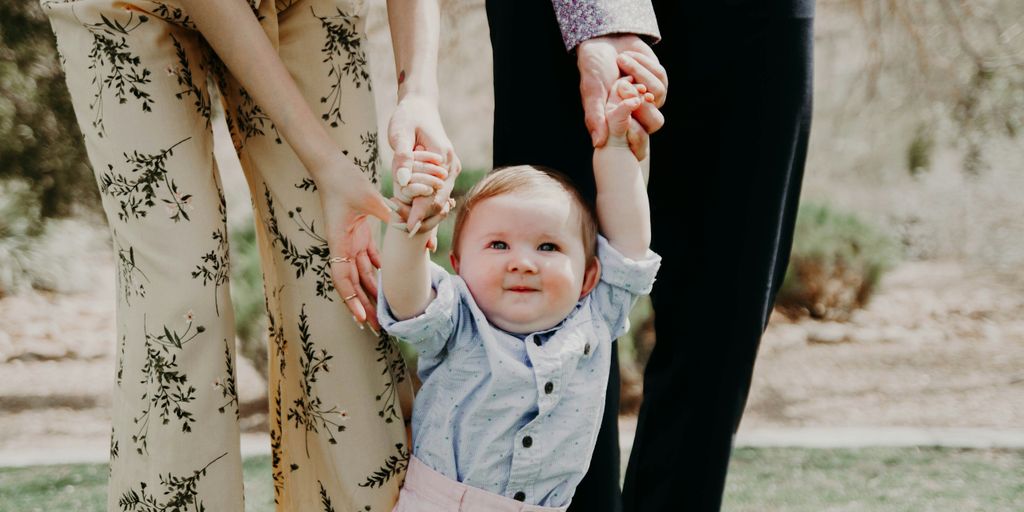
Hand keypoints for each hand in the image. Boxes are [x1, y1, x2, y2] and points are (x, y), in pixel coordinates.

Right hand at [314, 157, 389, 330]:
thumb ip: (388, 211)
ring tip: (385, 312)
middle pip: (353, 284)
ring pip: (361, 274)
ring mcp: (350, 241)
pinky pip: (368, 258)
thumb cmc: (345, 180)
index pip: (343, 279)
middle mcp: (343, 246)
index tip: (361, 319)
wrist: (332, 167)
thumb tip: (409, 221)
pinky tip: (388, 281)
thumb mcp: (368, 196)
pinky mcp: (358, 234)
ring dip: (372, 292)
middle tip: (378, 329)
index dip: (351, 300)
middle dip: (364, 307)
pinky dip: (377, 271)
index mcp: (340, 242)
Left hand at [387, 94, 461, 232]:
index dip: (421, 212)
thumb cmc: (407, 117)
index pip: (433, 193)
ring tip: (412, 234)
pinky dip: (428, 208)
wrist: (419, 106)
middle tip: (407, 235)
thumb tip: (403, 180)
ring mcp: (450, 170)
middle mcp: (451, 166)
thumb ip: (403, 157)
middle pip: (440, 201)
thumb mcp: (400, 134)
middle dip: (424, 219)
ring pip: (440, 201)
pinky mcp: (445, 173)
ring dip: (427, 216)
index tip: (408, 229)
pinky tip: (419, 224)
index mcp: (442, 157)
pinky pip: (438, 195)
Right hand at [577, 35, 667, 149]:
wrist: (603, 40)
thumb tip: (598, 143)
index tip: (618, 103)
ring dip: (638, 73)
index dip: (635, 128)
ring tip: (621, 60)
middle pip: (656, 122)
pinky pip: (659, 74)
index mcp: (622, 122)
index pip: (639, 139)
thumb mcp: (592, 92)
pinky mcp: (660, 78)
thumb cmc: (594, 68)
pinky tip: (628, 56)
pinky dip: (641, 62)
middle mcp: (640, 114)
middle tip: (620, 83)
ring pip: (657, 93)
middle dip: (637, 99)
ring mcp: (652, 96)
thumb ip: (595, 117)